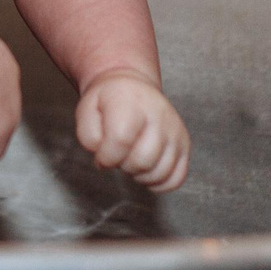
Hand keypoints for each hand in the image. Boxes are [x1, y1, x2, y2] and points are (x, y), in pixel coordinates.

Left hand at [76, 70, 189, 191]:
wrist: (132, 86)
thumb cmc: (108, 102)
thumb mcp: (86, 110)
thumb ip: (89, 137)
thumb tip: (104, 160)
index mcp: (132, 103)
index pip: (121, 141)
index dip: (106, 156)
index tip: (101, 154)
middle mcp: (159, 116)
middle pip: (142, 160)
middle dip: (123, 165)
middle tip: (117, 154)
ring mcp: (175, 131)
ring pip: (160, 173)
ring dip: (139, 175)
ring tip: (131, 159)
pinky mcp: (184, 144)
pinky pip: (177, 178)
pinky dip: (159, 183)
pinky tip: (146, 170)